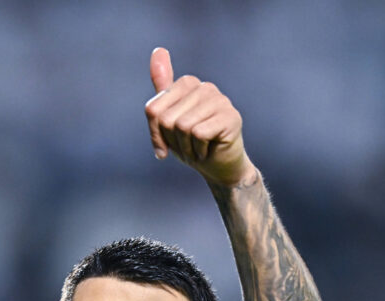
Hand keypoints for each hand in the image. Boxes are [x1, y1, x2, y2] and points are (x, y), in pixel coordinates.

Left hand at [144, 47, 256, 186]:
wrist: (217, 167)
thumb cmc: (191, 144)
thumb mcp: (167, 120)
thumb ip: (161, 88)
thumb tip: (158, 49)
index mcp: (187, 84)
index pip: (153, 109)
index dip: (155, 134)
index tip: (165, 145)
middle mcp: (205, 87)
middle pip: (166, 118)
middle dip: (173, 141)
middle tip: (188, 146)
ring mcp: (220, 100)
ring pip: (182, 126)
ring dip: (186, 147)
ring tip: (199, 148)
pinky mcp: (230, 116)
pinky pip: (198, 134)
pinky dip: (199, 150)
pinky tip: (209, 149)